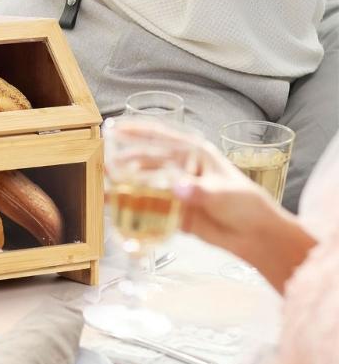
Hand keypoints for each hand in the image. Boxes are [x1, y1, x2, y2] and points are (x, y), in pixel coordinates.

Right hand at [112, 121, 315, 290]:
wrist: (256, 237)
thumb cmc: (247, 205)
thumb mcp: (224, 194)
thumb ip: (199, 192)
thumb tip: (177, 188)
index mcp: (194, 154)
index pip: (161, 137)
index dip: (137, 130)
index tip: (115, 127)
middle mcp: (182, 168)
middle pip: (147, 160)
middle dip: (125, 160)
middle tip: (106, 164)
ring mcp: (177, 189)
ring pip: (146, 182)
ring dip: (127, 183)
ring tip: (107, 185)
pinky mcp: (175, 211)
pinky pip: (150, 206)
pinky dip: (134, 206)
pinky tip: (119, 208)